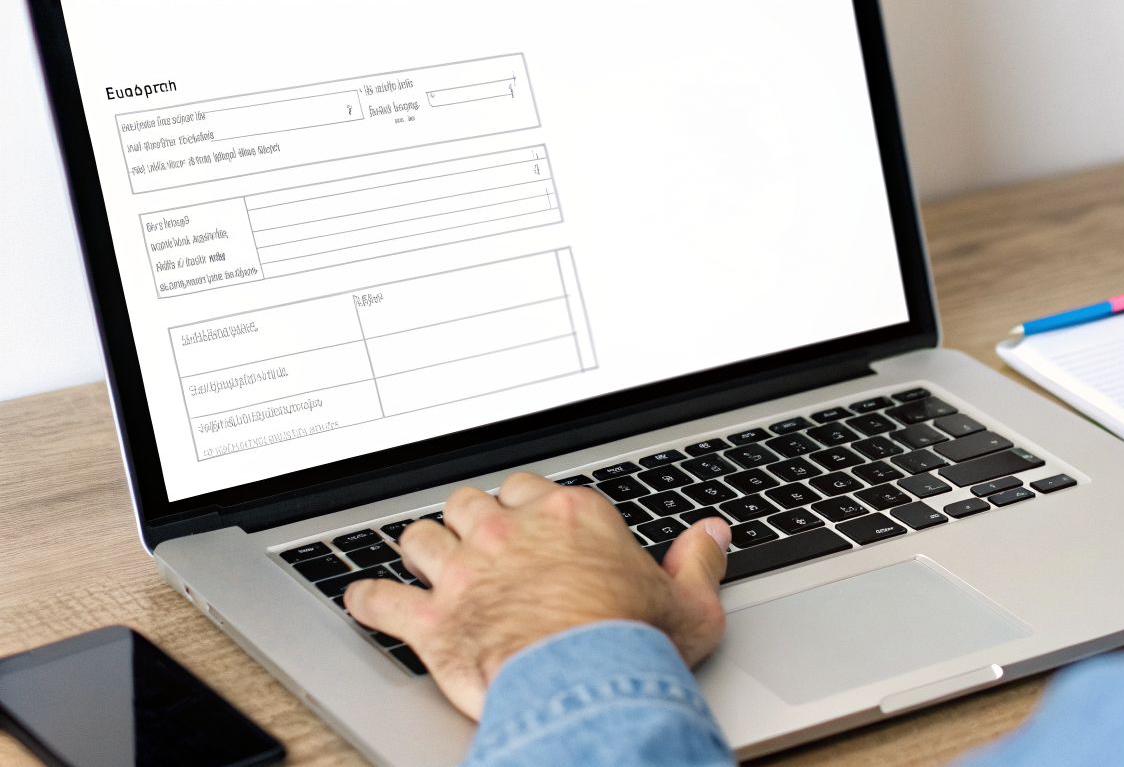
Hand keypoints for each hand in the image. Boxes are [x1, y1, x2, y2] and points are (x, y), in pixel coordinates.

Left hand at [346, 472, 731, 719]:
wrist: (587, 684)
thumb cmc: (633, 643)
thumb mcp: (689, 603)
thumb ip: (698, 562)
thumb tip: (713, 535)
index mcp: (568, 517)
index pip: (533, 487)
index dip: (527, 505)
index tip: (530, 520)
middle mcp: (509, 533)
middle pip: (470, 501)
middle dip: (469, 518)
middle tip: (475, 536)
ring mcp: (464, 573)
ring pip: (421, 537)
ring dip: (422, 548)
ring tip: (423, 558)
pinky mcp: (431, 619)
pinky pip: (381, 601)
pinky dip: (369, 601)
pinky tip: (363, 601)